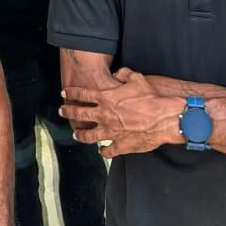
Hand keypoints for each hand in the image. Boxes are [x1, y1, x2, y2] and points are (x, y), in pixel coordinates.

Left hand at [60, 67, 181, 158]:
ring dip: (81, 135)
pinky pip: (107, 151)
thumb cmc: (150, 98)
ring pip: (89, 136)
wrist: (163, 119)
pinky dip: (103, 151)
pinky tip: (101, 151)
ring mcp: (111, 132)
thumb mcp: (137, 78)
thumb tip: (118, 73)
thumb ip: (124, 74)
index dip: (72, 93)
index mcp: (106, 98)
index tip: (64, 93)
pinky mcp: (120, 146)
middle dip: (68, 112)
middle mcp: (104, 115)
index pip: (82, 95)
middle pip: (79, 115)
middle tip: (62, 111)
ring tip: (76, 135)